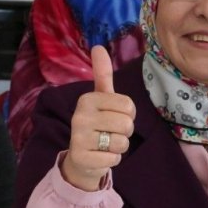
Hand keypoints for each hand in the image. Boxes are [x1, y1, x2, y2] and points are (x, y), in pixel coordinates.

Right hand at [62, 45, 135, 190]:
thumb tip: (98, 46)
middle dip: (125, 132)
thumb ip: (102, 75)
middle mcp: (80, 116)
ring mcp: (78, 137)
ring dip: (119, 147)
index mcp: (88, 99)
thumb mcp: (100, 99)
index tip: (114, 117)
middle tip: (110, 133)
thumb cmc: (97, 124)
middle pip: (127, 124)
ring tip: (105, 144)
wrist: (81, 158)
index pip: (129, 106)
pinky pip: (114, 159)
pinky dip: (112, 160)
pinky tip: (100, 156)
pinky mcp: (81, 157)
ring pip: (122, 142)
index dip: (128, 115)